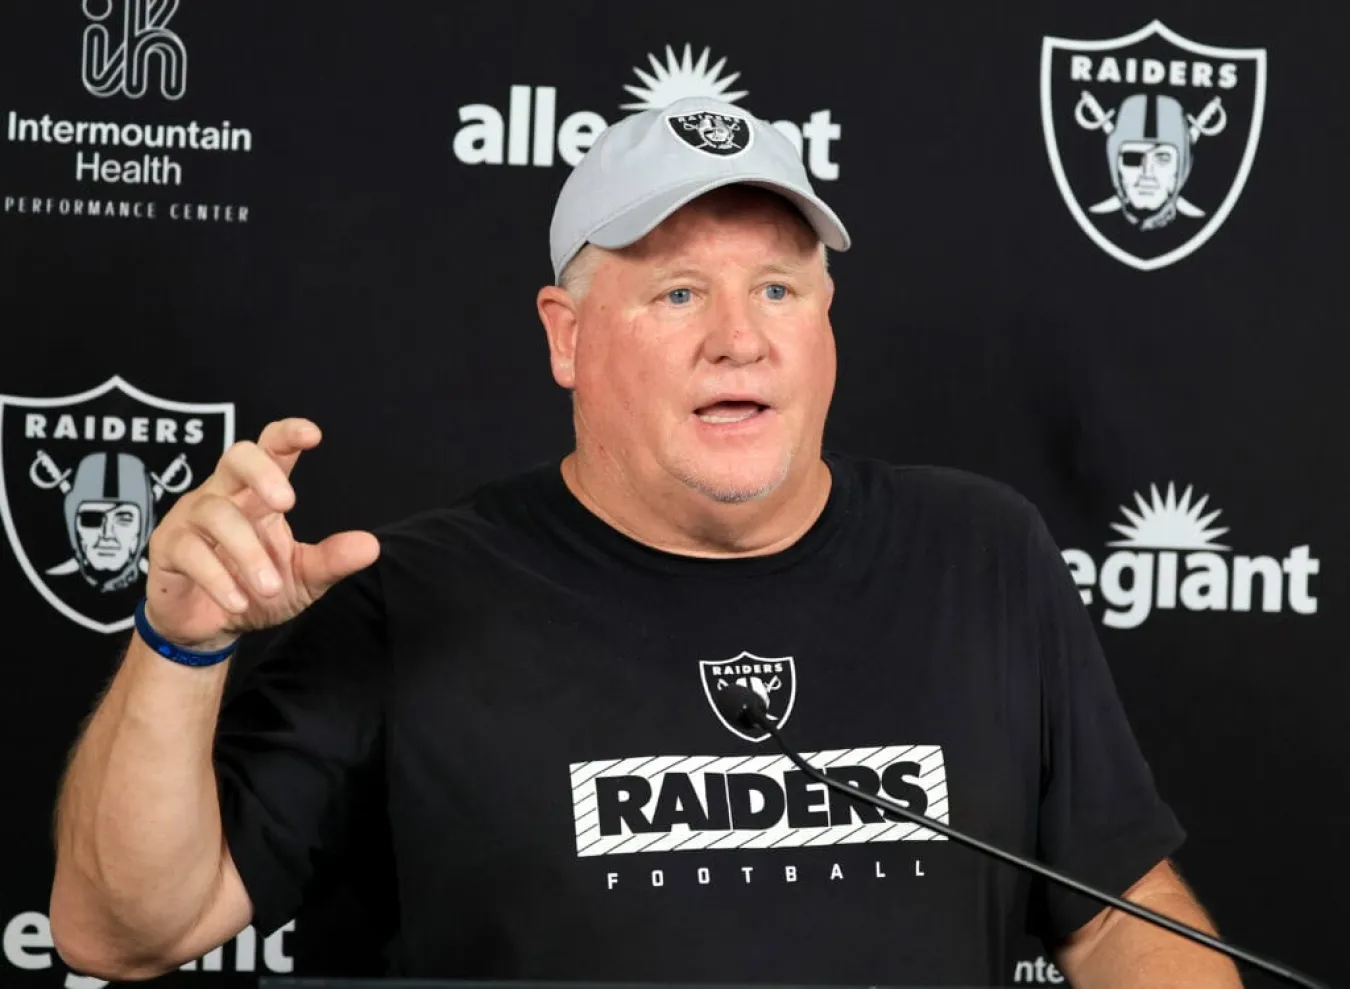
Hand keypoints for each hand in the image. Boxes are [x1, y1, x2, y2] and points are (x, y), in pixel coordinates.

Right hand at [142, 418, 379, 650]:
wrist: (209, 627)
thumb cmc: (255, 589)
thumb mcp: (302, 578)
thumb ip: (332, 560)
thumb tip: (371, 546)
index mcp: (257, 495)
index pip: (270, 451)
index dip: (287, 436)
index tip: (312, 434)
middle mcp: (223, 495)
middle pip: (235, 457)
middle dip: (261, 472)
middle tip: (288, 503)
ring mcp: (191, 518)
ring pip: (216, 512)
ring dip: (246, 551)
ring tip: (269, 586)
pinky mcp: (167, 548)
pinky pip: (188, 550)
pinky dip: (217, 577)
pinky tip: (238, 600)